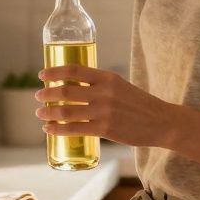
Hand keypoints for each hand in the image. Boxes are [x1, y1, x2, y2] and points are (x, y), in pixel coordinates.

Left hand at [35, 64, 179, 148]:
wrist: (161, 122)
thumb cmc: (138, 104)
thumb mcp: (119, 86)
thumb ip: (99, 85)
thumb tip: (72, 87)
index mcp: (107, 77)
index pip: (73, 70)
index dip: (54, 72)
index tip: (42, 75)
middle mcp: (104, 92)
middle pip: (66, 91)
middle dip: (47, 93)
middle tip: (38, 96)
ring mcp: (104, 112)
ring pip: (66, 111)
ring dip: (48, 112)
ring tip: (40, 114)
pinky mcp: (105, 129)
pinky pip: (75, 129)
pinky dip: (57, 129)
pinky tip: (49, 129)